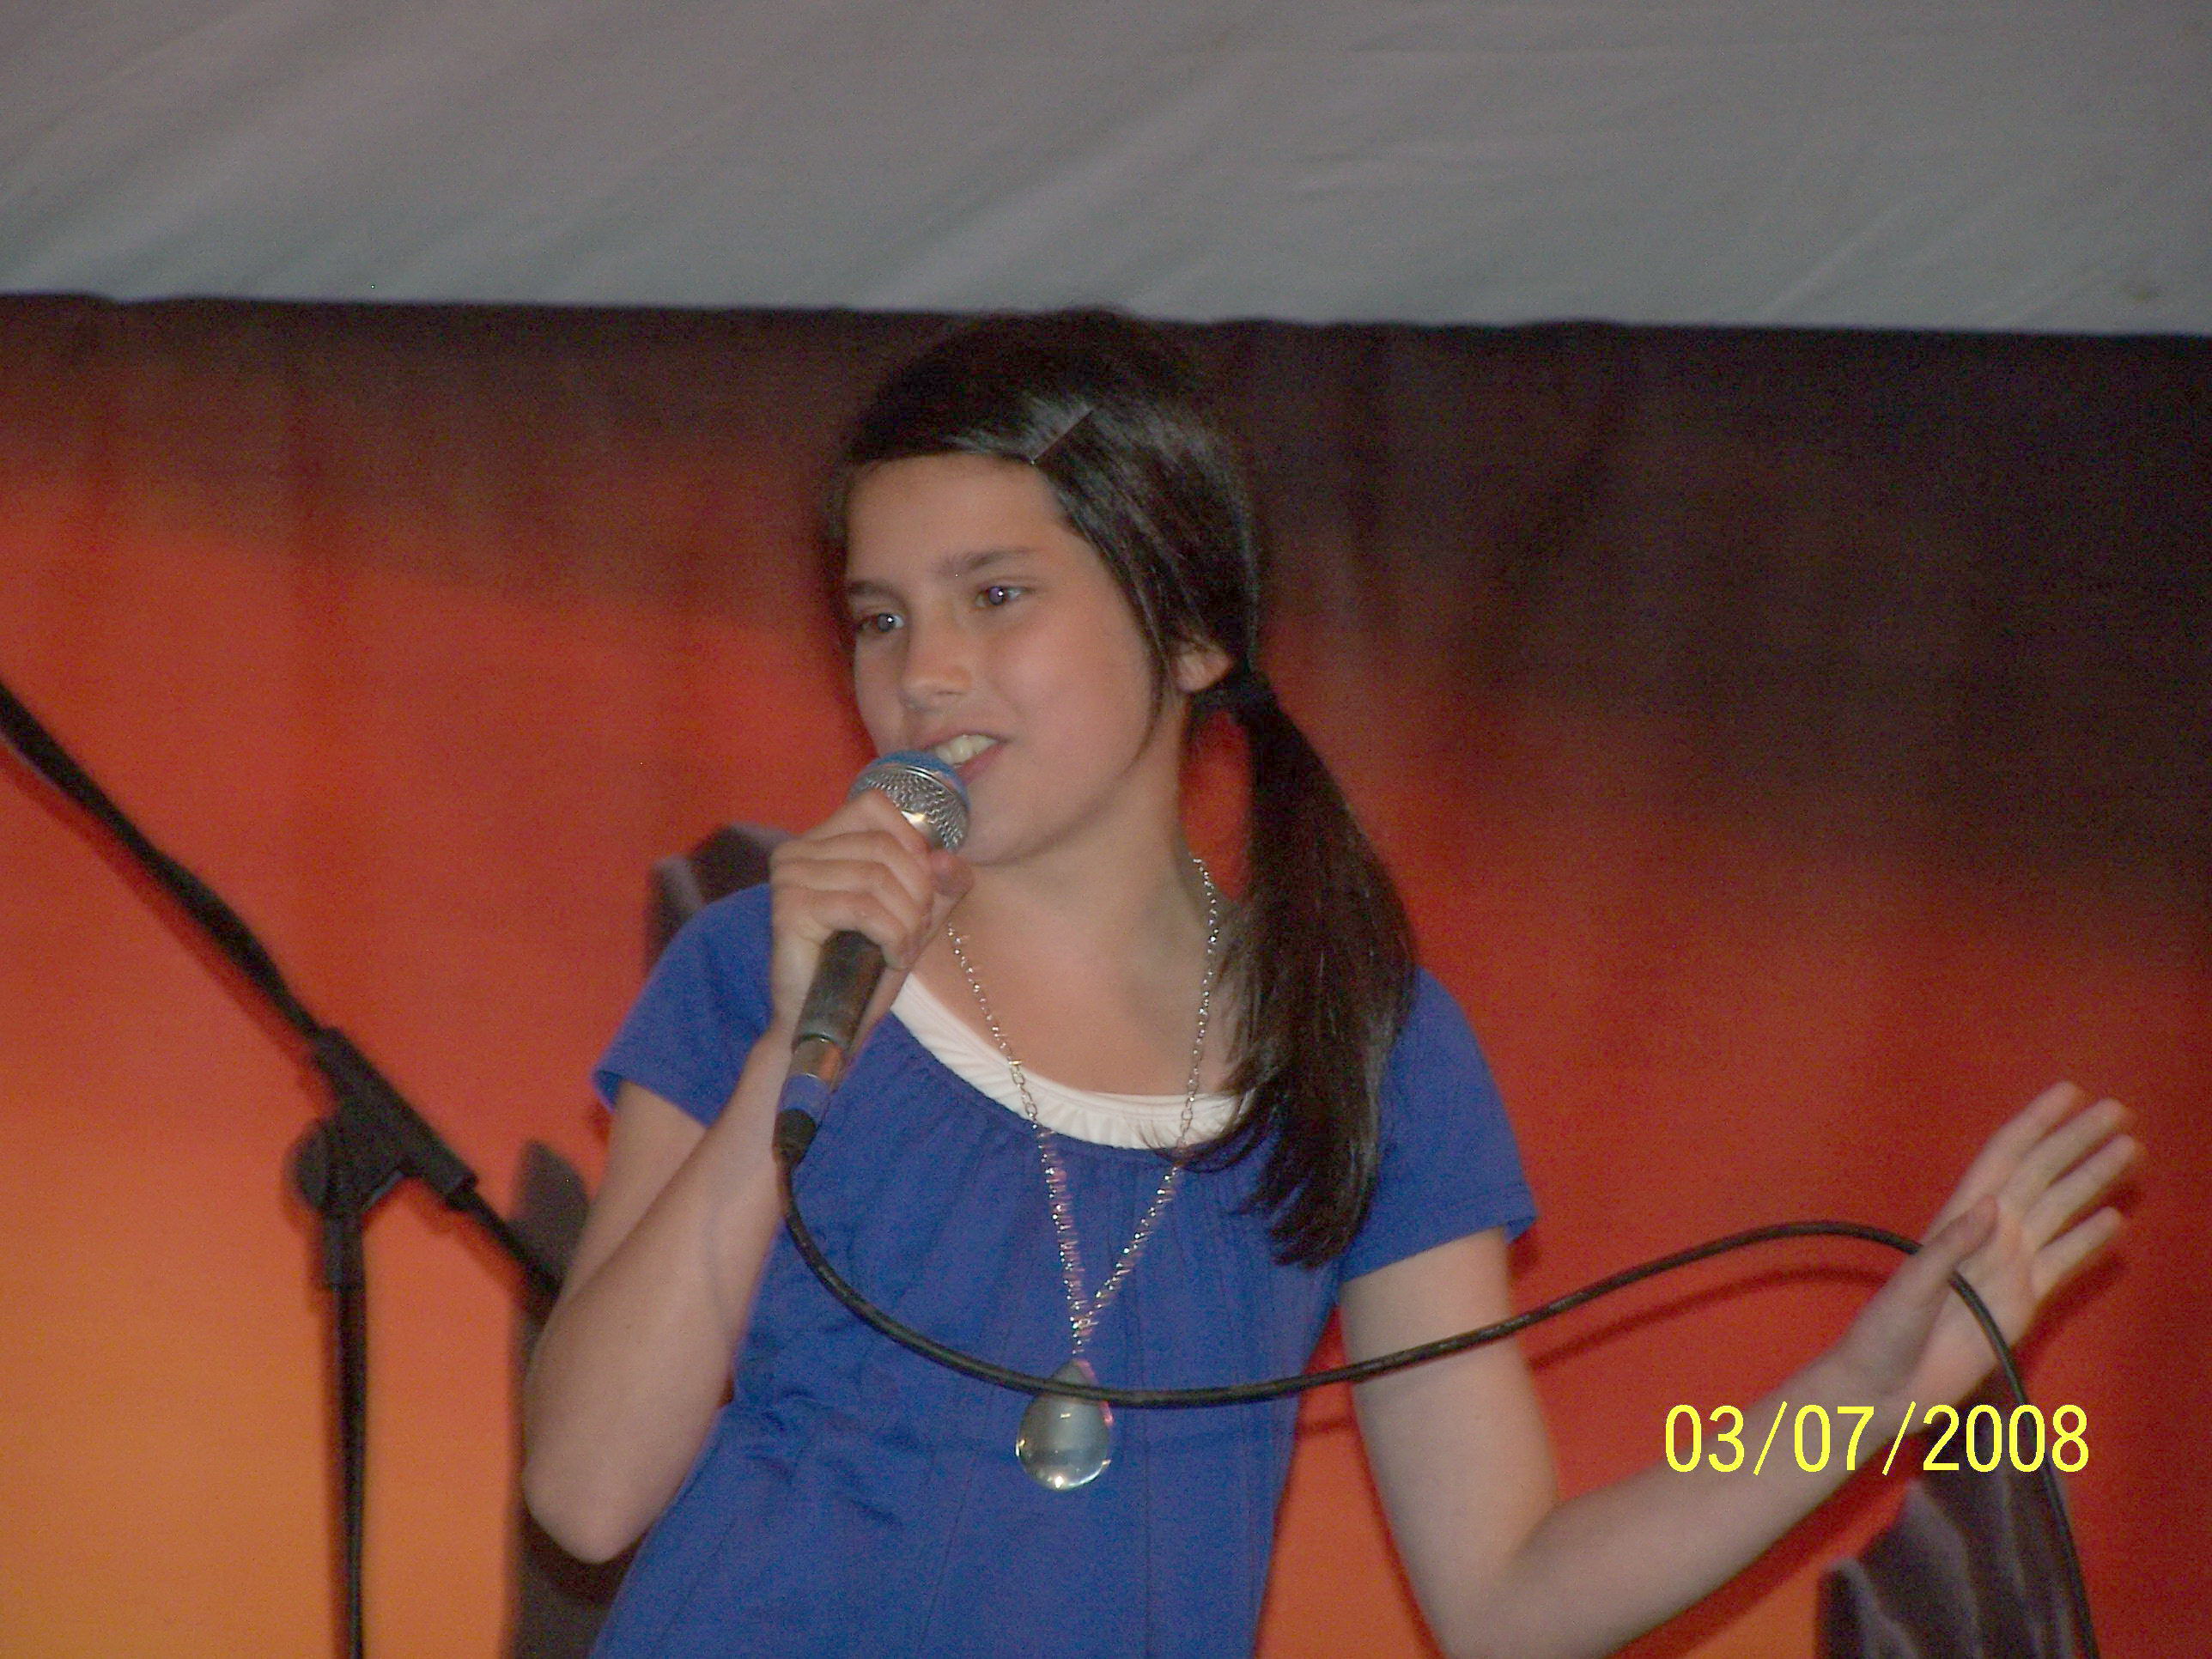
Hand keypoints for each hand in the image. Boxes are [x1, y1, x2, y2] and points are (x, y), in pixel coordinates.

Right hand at [764, 787, 971, 1046]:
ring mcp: (789, 878)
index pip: (876, 804)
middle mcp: (796, 851)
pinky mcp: (790, 910)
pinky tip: (891, 958)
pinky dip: (892, 936)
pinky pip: (863, 908)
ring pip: (878, 877)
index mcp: (820, 839)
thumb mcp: (918, 914)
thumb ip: (941, 881)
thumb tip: (946, 858)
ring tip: (904, 949)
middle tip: (917, 932)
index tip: (921, 890)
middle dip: (919, 893)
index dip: (913, 844)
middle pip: (885, 847)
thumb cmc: (866, 965)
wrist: (828, 1022)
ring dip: (908, 921)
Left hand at [1829, 1081, 2137, 1425]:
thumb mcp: (1911, 1288)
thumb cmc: (1885, 1333)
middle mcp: (1989, 1234)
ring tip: (2130, 1151)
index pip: (2005, 1157)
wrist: (1887, 1388)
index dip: (2036, 1123)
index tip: (2070, 1092)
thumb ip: (1949, 1249)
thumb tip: (1992, 1204)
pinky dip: (2089, 1241)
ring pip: (2060, 1211)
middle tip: (2121, 1111)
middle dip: (2078, 1142)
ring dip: (2093, 1181)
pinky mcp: (2024, 1303)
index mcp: (1958, 1219)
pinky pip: (2063, 1263)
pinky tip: (2115, 1222)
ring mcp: (2010, 1266)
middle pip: (2042, 1176)